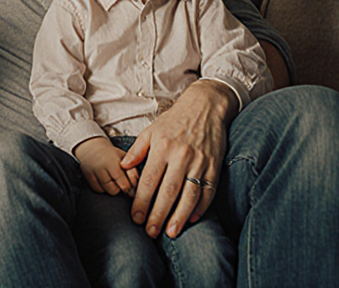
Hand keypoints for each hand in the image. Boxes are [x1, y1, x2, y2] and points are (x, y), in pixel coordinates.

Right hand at [73, 137, 138, 196]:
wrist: (91, 148)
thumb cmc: (111, 154)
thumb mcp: (124, 157)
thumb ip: (132, 170)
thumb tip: (137, 186)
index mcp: (112, 162)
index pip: (123, 183)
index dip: (130, 187)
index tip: (133, 187)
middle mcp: (100, 168)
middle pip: (114, 190)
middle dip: (121, 188)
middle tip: (123, 182)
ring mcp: (92, 174)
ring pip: (106, 192)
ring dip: (113, 189)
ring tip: (114, 180)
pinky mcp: (86, 178)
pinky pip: (98, 191)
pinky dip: (103, 188)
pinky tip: (105, 181)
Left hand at [120, 80, 235, 238]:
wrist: (205, 106)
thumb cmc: (175, 120)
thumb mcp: (152, 130)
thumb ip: (138, 150)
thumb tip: (124, 167)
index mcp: (162, 147)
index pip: (149, 181)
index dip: (141, 202)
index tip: (135, 217)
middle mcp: (181, 156)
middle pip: (168, 192)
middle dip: (158, 214)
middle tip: (151, 232)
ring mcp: (200, 162)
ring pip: (189, 195)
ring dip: (180, 216)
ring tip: (171, 232)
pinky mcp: (215, 165)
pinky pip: (208, 190)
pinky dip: (202, 206)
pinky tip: (193, 218)